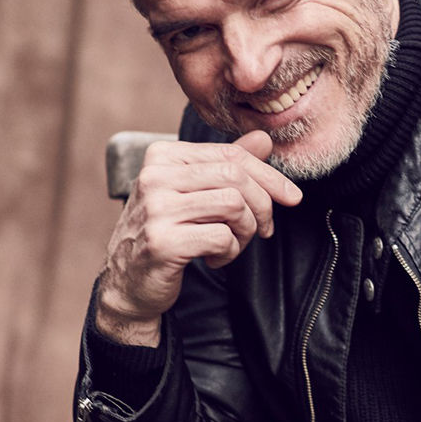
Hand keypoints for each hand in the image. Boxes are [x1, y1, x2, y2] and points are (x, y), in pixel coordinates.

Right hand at [95, 131, 302, 344]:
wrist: (128, 283)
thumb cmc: (167, 233)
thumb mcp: (194, 193)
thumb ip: (226, 165)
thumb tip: (264, 138)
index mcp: (162, 156)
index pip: (230, 155)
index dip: (269, 177)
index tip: (292, 198)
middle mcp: (154, 176)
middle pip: (235, 177)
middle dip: (262, 206)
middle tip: (263, 230)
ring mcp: (156, 209)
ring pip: (233, 205)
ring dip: (245, 232)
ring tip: (232, 245)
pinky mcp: (163, 241)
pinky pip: (222, 237)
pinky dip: (229, 252)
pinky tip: (214, 259)